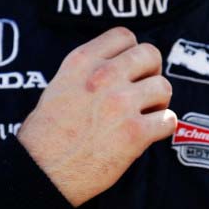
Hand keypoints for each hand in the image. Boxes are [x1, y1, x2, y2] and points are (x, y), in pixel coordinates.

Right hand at [17, 26, 176, 205]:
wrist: (40, 172)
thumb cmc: (44, 133)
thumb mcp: (60, 83)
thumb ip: (88, 70)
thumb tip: (117, 65)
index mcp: (82, 61)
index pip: (123, 35)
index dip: (131, 51)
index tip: (129, 68)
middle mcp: (104, 76)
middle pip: (150, 54)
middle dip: (151, 71)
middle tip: (143, 89)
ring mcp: (121, 103)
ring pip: (163, 86)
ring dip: (159, 101)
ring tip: (147, 113)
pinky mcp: (134, 134)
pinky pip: (168, 120)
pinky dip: (163, 126)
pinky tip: (150, 132)